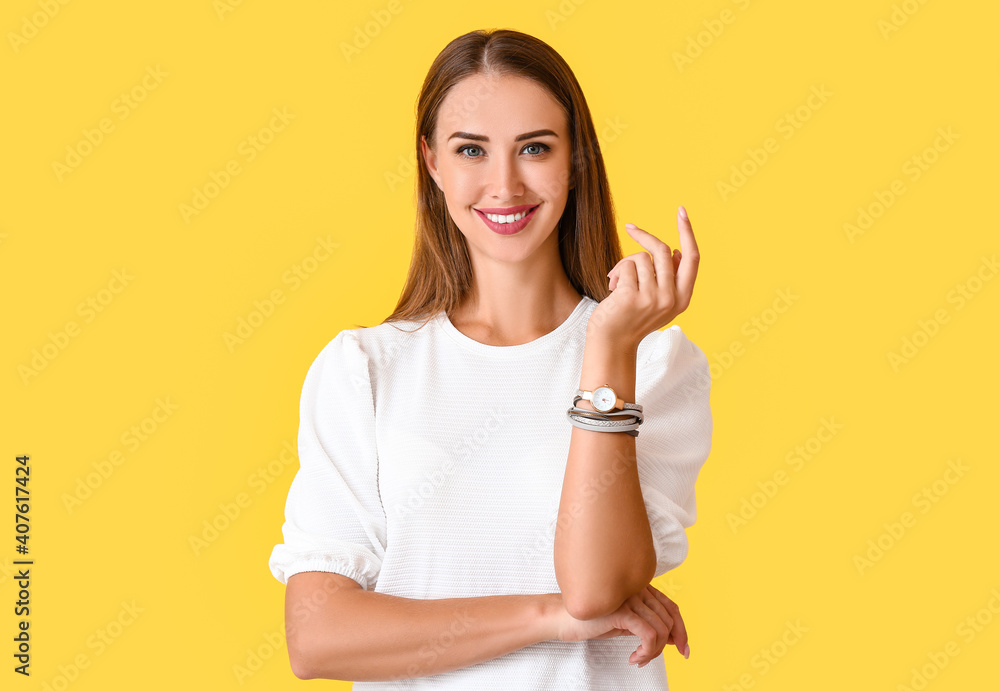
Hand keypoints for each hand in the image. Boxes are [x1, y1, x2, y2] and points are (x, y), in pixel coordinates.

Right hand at [553, 585, 689, 667]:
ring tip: (639, 658)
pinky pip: (649, 634)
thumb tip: (673, 638)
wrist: (563, 619)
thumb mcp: (626, 623)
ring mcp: (629, 597)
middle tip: (654, 659)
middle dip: (671, 644)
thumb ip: (647, 625)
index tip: (684, 650)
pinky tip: (633, 657)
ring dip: (654, 651)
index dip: (682, 630)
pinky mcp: (621, 610)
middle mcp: (637, 588)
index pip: (672, 607)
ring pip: (661, 629)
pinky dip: (647, 651)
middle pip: (671, 618)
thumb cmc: (592, 620)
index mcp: (640, 588)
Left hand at [588, 207, 699, 350]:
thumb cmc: (631, 317)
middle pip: (662, 250)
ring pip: (641, 258)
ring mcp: (653, 298)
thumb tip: (674, 251)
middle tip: (630, 227)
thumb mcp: (658, 301)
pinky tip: (612, 288)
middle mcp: (672, 298)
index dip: (687, 232)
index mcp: (683, 298)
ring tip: (617, 281)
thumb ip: (669, 279)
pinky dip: (616, 273)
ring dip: (625, 264)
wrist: (611, 342)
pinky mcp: (633, 297)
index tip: (681, 211)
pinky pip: (626, 267)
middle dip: (644, 235)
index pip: (692, 258)